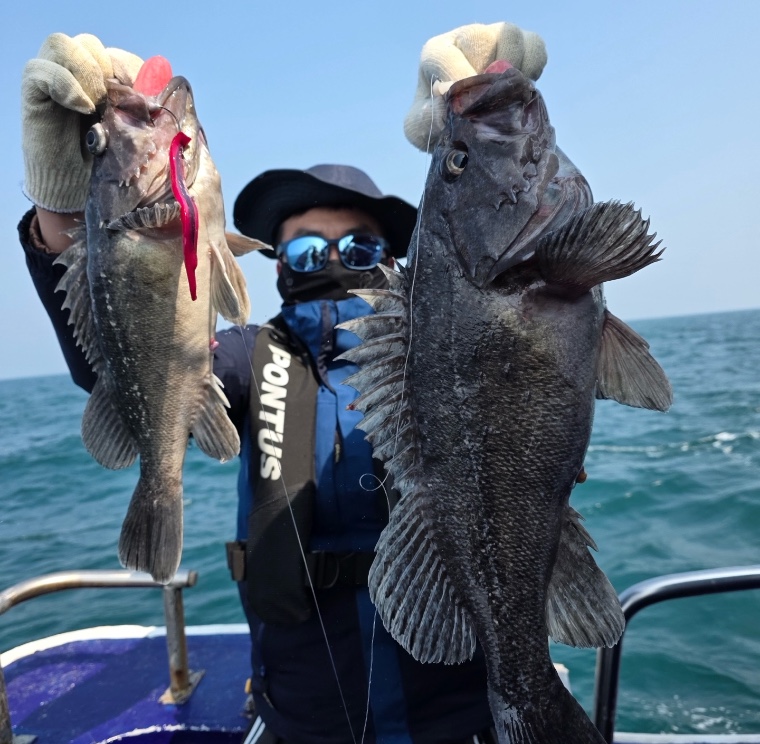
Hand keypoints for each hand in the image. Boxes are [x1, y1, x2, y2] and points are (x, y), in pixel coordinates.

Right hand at [21, 33, 142, 212]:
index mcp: (108, 88)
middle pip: (91, 46)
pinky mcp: (36, 94)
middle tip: (122, 102)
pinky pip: (41, 71)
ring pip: (65, 48)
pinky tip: (83, 107)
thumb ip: (151, 116)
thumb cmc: (112, 174)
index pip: (119, 58)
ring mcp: (56, 83)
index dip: (134, 70)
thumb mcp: (141, 143)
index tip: (146, 97)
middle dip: (111, 69)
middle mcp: (80, 79)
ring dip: (87, 72)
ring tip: (98, 106)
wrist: (77, 196)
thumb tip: (167, 88)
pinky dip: (63, 83)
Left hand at [404, 22, 546, 151]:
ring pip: (510, 38)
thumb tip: (445, 97)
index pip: (444, 57)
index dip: (457, 82)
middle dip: (485, 77)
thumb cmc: (440, 125)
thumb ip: (425, 118)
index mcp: (436, 54)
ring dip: (510, 74)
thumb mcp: (422, 129)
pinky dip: (532, 70)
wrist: (462, 129)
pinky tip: (518, 92)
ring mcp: (494, 39)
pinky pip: (534, 47)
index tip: (465, 107)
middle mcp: (465, 39)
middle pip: (480, 39)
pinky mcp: (521, 46)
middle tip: (487, 105)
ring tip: (503, 100)